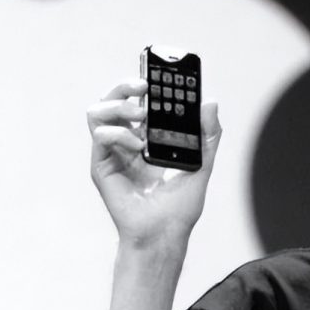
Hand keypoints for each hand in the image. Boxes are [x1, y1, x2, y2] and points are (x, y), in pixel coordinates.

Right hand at [87, 78, 221, 250]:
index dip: (142, 84)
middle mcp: (125, 142)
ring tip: (140, 115)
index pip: (136, 101)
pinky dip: (119, 133)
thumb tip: (211, 102)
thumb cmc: (180, 207)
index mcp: (146, 138)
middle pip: (112, 100)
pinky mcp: (101, 166)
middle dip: (125, 85)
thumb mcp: (202, 163)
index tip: (159, 75)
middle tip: (145, 86)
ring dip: (117, 105)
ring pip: (98, 112)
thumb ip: (207, 134)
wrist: (164, 234)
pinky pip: (100, 136)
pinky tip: (137, 145)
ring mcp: (111, 153)